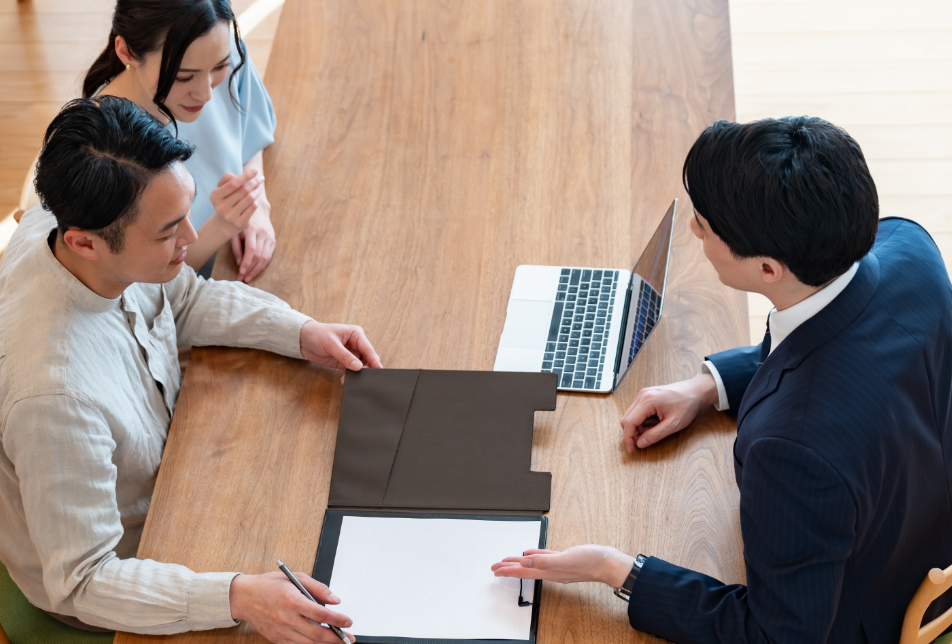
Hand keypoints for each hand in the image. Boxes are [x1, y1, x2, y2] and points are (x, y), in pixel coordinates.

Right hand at [210, 168, 264, 234]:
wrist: (226, 222)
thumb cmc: (227, 199)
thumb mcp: (223, 188)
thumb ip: (229, 178)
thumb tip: (245, 176)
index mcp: (215, 196)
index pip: (233, 183)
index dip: (246, 176)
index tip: (255, 170)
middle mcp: (221, 207)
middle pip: (243, 190)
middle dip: (254, 182)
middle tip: (261, 178)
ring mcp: (230, 216)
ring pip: (250, 198)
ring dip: (258, 190)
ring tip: (260, 186)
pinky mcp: (239, 223)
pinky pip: (253, 207)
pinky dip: (257, 200)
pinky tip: (256, 197)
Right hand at [229, 572, 354, 643]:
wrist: (244, 597)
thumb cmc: (269, 585)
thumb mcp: (295, 577)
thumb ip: (317, 588)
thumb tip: (335, 600)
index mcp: (292, 601)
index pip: (320, 615)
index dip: (337, 620)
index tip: (348, 622)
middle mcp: (286, 619)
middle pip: (317, 634)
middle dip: (336, 638)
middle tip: (349, 639)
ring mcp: (280, 631)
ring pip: (308, 643)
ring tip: (338, 641)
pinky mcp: (276, 638)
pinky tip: (319, 643)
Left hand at [232, 202, 275, 282]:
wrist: (258, 209)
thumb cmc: (243, 221)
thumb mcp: (235, 231)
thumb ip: (237, 247)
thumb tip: (239, 263)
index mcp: (252, 230)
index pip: (251, 250)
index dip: (246, 262)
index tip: (241, 272)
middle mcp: (263, 234)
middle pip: (259, 256)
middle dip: (250, 269)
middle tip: (243, 279)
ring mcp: (270, 237)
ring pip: (265, 258)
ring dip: (257, 270)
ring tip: (249, 277)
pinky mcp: (273, 240)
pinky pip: (269, 256)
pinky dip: (262, 265)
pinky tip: (256, 270)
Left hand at [300, 321, 382, 380]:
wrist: (303, 340)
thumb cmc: (317, 335)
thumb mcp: (331, 344)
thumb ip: (345, 356)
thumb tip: (358, 366)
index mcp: (356, 335)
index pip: (368, 348)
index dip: (374, 359)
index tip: (378, 369)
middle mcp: (355, 344)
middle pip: (366, 359)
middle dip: (366, 368)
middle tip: (363, 378)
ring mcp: (350, 354)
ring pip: (359, 366)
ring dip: (357, 374)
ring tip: (351, 380)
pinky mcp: (343, 362)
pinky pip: (350, 370)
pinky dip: (349, 376)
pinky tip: (345, 380)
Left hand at [491, 546, 634, 586]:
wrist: (609, 563)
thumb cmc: (591, 561)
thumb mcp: (566, 559)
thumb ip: (545, 560)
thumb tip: (526, 560)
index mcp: (550, 571)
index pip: (523, 571)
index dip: (508, 570)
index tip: (495, 570)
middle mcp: (551, 570)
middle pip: (525, 569)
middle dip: (509, 568)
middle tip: (495, 567)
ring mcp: (558, 565)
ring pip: (533, 564)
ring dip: (519, 563)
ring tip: (508, 562)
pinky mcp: (565, 559)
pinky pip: (545, 558)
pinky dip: (535, 556)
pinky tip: (531, 553)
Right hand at [620, 372, 717, 451]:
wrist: (694, 391)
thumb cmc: (686, 405)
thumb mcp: (673, 424)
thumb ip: (655, 435)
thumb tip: (640, 443)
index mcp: (647, 401)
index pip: (629, 422)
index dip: (628, 438)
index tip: (631, 450)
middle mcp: (642, 395)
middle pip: (627, 419)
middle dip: (634, 432)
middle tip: (647, 439)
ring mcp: (643, 394)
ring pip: (632, 416)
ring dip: (640, 426)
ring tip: (658, 427)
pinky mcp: (646, 396)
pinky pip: (638, 412)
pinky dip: (644, 421)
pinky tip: (656, 421)